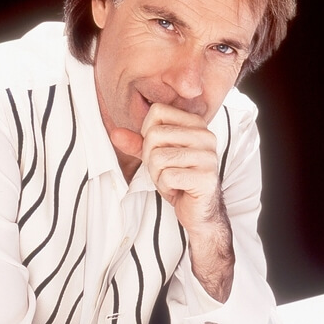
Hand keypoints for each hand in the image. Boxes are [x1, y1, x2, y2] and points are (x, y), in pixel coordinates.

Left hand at [110, 103, 234, 301]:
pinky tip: (178, 190)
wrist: (199, 211)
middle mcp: (205, 136)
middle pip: (154, 134)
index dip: (147, 133)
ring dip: (157, 175)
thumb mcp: (155, 157)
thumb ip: (136, 143)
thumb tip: (115, 133)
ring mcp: (208, 156)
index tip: (160, 150)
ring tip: (172, 181)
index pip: (157, 112)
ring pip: (158, 157)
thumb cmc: (178, 179)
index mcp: (196, 123)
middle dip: (150, 158)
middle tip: (165, 170)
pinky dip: (166, 187)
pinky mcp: (206, 177)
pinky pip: (167, 177)